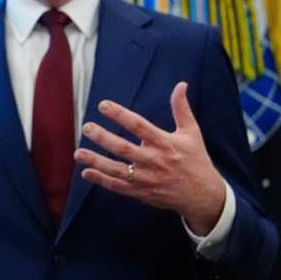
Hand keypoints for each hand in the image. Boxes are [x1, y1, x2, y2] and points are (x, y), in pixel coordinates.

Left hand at [73, 82, 225, 234]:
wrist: (203, 195)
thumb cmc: (196, 159)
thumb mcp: (191, 132)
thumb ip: (182, 109)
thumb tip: (181, 84)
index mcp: (164, 143)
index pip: (138, 125)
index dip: (120, 114)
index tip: (102, 105)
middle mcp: (154, 160)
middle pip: (124, 148)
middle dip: (103, 137)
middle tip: (86, 127)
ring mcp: (146, 178)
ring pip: (117, 169)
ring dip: (96, 161)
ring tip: (77, 152)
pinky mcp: (141, 192)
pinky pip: (118, 186)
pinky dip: (101, 180)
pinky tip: (86, 172)